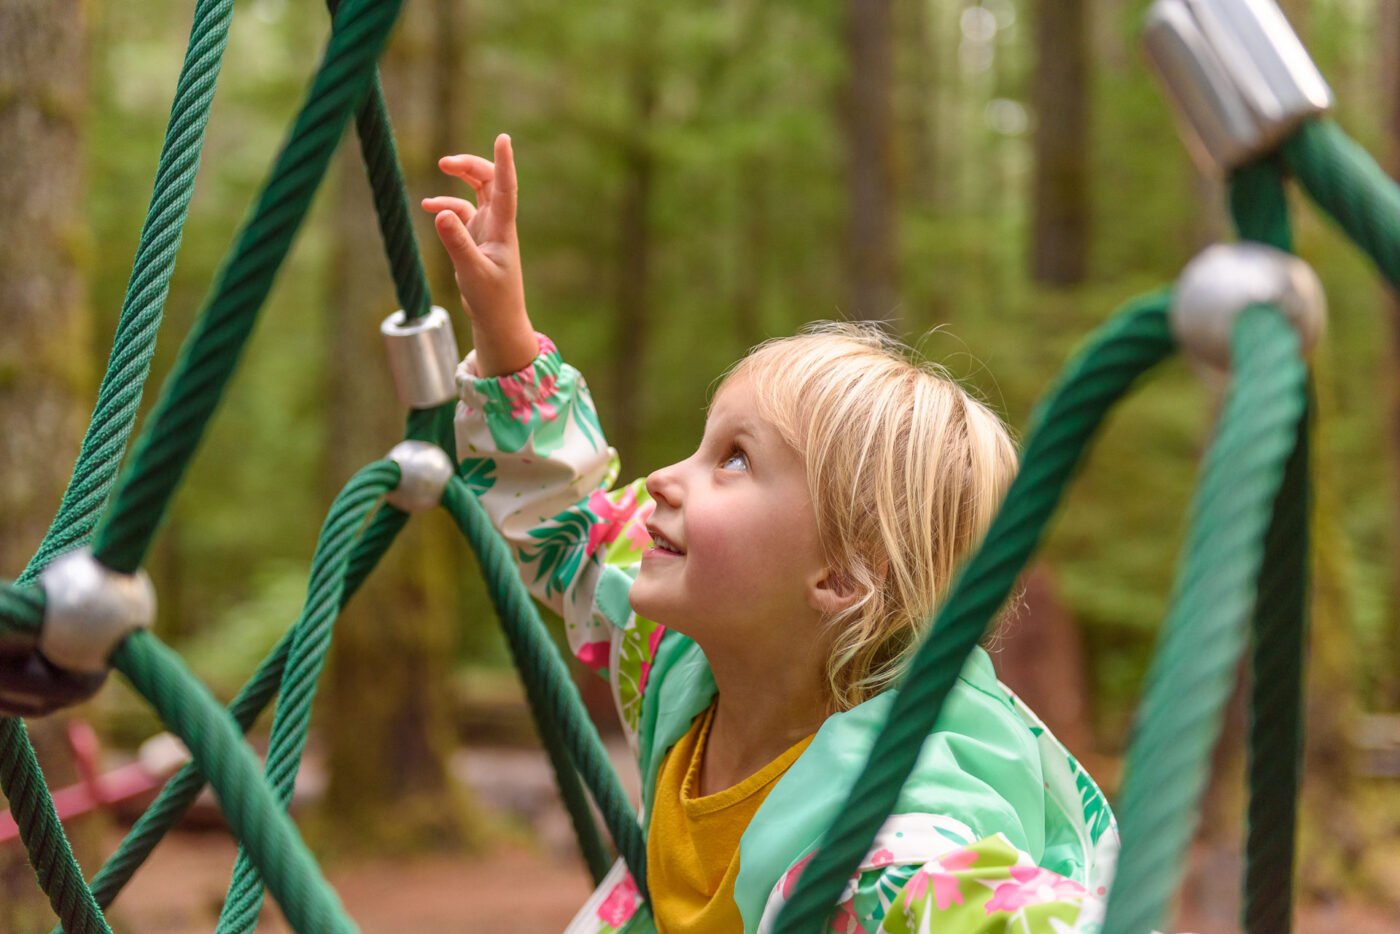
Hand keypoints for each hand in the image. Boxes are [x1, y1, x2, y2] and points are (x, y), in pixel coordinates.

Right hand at [422, 133, 536, 376]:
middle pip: (489, 182)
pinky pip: (460, 212)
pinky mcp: (475, 238)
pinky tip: (428, 206)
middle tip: (446, 162)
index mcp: (503, 229)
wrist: (498, 320)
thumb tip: (440, 213)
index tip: (503, 138)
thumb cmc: (492, 300)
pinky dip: (446, 206)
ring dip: (461, 177)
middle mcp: (497, 224)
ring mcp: (486, 229)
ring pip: (476, 192)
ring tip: (441, 166)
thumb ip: (457, 243)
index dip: (504, 163)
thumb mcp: (472, 272)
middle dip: (471, 165)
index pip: (506, 189)